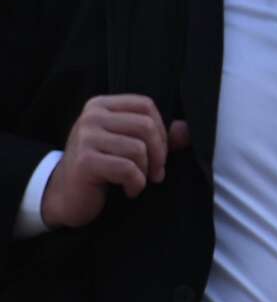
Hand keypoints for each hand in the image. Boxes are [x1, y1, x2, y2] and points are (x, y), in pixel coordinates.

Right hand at [40, 95, 191, 229]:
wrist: (66, 196)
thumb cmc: (102, 168)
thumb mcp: (129, 146)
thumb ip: (159, 137)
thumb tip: (186, 129)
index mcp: (101, 106)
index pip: (146, 105)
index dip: (161, 130)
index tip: (159, 153)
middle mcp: (91, 116)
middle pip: (146, 125)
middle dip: (159, 153)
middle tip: (156, 173)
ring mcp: (85, 137)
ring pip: (139, 148)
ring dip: (146, 171)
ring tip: (138, 181)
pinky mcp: (85, 161)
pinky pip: (128, 168)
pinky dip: (136, 183)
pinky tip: (129, 190)